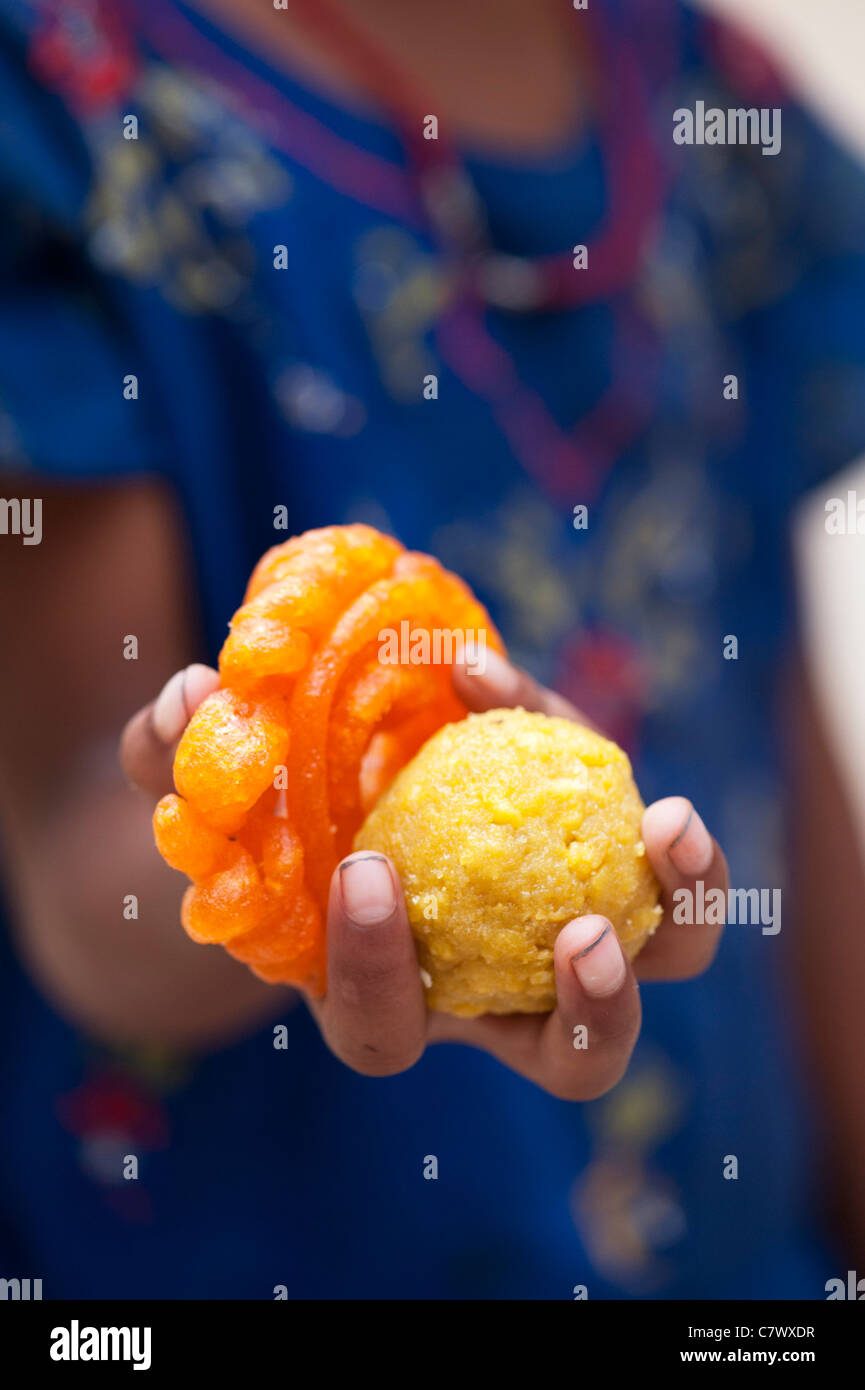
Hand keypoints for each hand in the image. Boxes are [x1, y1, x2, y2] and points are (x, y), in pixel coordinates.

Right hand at [123, 654, 727, 1099]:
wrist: (362, 768)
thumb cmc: (283, 803)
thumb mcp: (223, 784)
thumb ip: (179, 754)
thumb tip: (186, 697)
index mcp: (391, 999)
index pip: (386, 1029)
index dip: (377, 974)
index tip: (365, 871)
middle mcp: (497, 994)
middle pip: (572, 1058)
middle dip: (594, 1015)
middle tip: (583, 935)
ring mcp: (570, 936)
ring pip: (661, 965)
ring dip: (682, 909)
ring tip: (669, 822)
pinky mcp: (617, 861)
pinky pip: (665, 860)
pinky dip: (646, 808)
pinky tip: (587, 726)